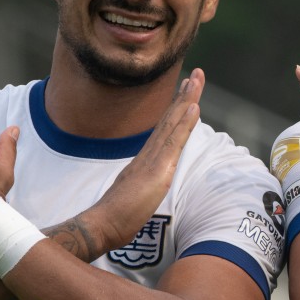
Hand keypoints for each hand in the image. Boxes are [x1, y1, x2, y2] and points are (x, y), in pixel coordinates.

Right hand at [61, 68, 203, 258]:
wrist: (102, 225)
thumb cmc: (114, 218)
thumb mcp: (132, 197)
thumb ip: (138, 188)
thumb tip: (141, 187)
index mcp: (144, 160)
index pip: (164, 129)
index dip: (176, 109)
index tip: (186, 91)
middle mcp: (148, 153)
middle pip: (170, 119)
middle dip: (185, 95)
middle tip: (196, 74)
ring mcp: (153, 159)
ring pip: (173, 123)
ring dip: (187, 100)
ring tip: (196, 79)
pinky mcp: (158, 170)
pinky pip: (174, 141)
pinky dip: (184, 122)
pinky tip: (193, 107)